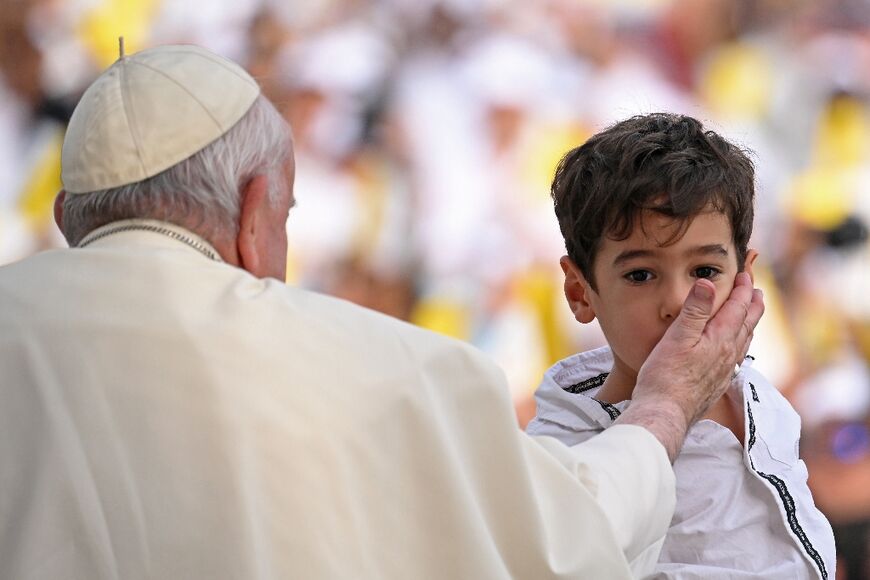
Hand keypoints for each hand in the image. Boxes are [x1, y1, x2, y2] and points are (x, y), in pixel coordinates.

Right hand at [616, 272, 763, 461]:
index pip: (737, 308)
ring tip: (751, 316)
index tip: (745, 276)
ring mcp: (724, 371)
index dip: (742, 290)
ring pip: (744, 342)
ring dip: (749, 324)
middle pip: (748, 324)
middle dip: (753, 305)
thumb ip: (694, 310)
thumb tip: (708, 282)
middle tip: (757, 292)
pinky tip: (734, 351)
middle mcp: (728, 355)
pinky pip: (737, 358)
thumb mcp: (677, 337)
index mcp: (720, 339)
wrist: (665, 413)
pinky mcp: (717, 384)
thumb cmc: (665, 375)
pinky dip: (740, 345)